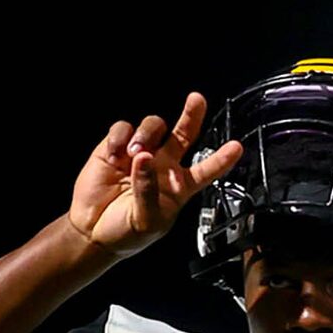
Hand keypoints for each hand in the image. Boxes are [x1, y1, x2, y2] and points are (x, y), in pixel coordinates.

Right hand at [66, 93, 242, 259]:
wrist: (95, 231)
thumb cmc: (127, 232)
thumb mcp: (146, 220)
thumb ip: (148, 191)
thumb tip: (143, 159)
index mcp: (179, 187)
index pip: (207, 170)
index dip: (222, 159)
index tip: (237, 147)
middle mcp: (164, 165)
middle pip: (184, 134)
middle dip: (191, 114)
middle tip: (197, 99)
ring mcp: (140, 153)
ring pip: (154, 125)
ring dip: (146, 134)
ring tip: (135, 153)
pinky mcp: (115, 148)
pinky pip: (122, 128)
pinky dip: (119, 136)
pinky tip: (115, 154)